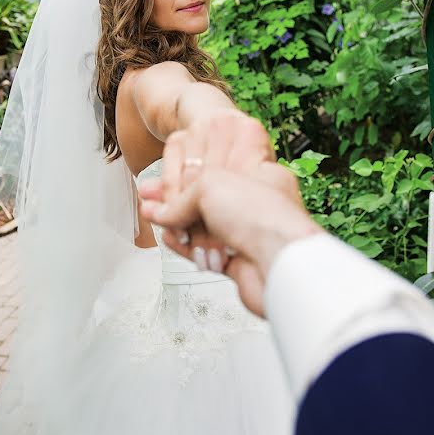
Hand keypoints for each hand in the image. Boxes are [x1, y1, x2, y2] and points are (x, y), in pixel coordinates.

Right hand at [160, 111, 277, 269]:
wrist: (279, 265)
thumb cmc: (264, 217)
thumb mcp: (212, 185)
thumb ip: (184, 194)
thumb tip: (165, 210)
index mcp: (260, 174)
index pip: (218, 169)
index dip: (189, 171)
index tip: (169, 175)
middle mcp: (256, 203)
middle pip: (209, 198)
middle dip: (177, 198)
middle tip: (154, 198)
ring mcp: (248, 232)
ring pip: (205, 226)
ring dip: (176, 222)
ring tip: (154, 217)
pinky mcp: (239, 260)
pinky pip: (206, 250)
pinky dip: (185, 245)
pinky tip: (169, 238)